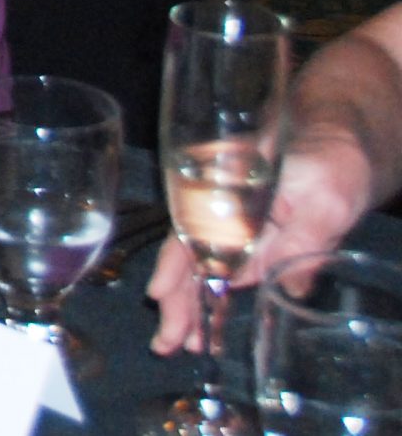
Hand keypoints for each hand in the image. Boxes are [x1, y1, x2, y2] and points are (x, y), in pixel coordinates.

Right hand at [149, 131, 381, 351]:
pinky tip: (206, 333)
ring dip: (189, 309)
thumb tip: (286, 286)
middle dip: (176, 299)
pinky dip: (212, 305)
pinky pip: (222, 278)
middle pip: (188, 255)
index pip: (191, 227)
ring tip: (181, 346)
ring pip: (201, 271)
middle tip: (168, 341)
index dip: (176, 262)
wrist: (340, 153)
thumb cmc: (331, 164)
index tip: (160, 293)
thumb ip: (307, 239)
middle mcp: (220, 211)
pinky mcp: (247, 248)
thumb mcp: (327, 200)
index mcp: (227, 190)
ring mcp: (232, 231)